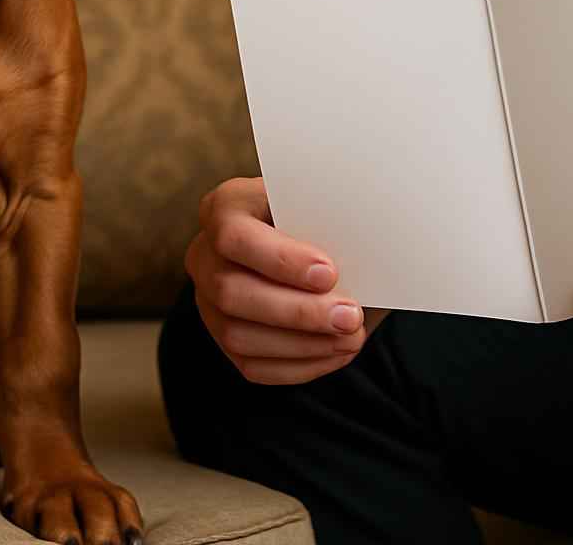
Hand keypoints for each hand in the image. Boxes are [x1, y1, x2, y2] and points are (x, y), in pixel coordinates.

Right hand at [185, 177, 385, 383]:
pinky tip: (336, 352)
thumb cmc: (320, 218)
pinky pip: (254, 365)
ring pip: (238, 335)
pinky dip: (300, 365)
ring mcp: (209, 301)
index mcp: (226, 208)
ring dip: (302, 343)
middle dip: (297, 311)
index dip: (280, 259)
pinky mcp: (225, 338)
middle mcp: (205, 255)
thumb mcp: (324, 206)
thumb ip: (333, 224)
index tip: (329, 273)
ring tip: (350, 337)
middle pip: (232, 292)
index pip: (234, 236)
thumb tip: (367, 251)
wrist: (315, 243)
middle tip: (350, 315)